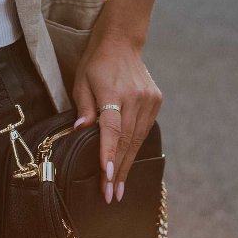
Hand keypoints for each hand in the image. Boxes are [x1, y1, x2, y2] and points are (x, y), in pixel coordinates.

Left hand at [71, 27, 161, 203]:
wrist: (122, 42)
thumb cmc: (95, 62)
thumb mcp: (81, 80)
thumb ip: (84, 106)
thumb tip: (81, 131)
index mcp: (113, 92)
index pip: (111, 128)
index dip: (109, 153)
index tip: (107, 176)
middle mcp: (134, 97)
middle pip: (126, 140)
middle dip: (117, 170)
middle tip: (111, 195)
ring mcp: (148, 100)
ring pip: (137, 139)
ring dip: (127, 164)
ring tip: (118, 187)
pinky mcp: (156, 101)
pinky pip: (145, 130)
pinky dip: (135, 148)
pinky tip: (128, 164)